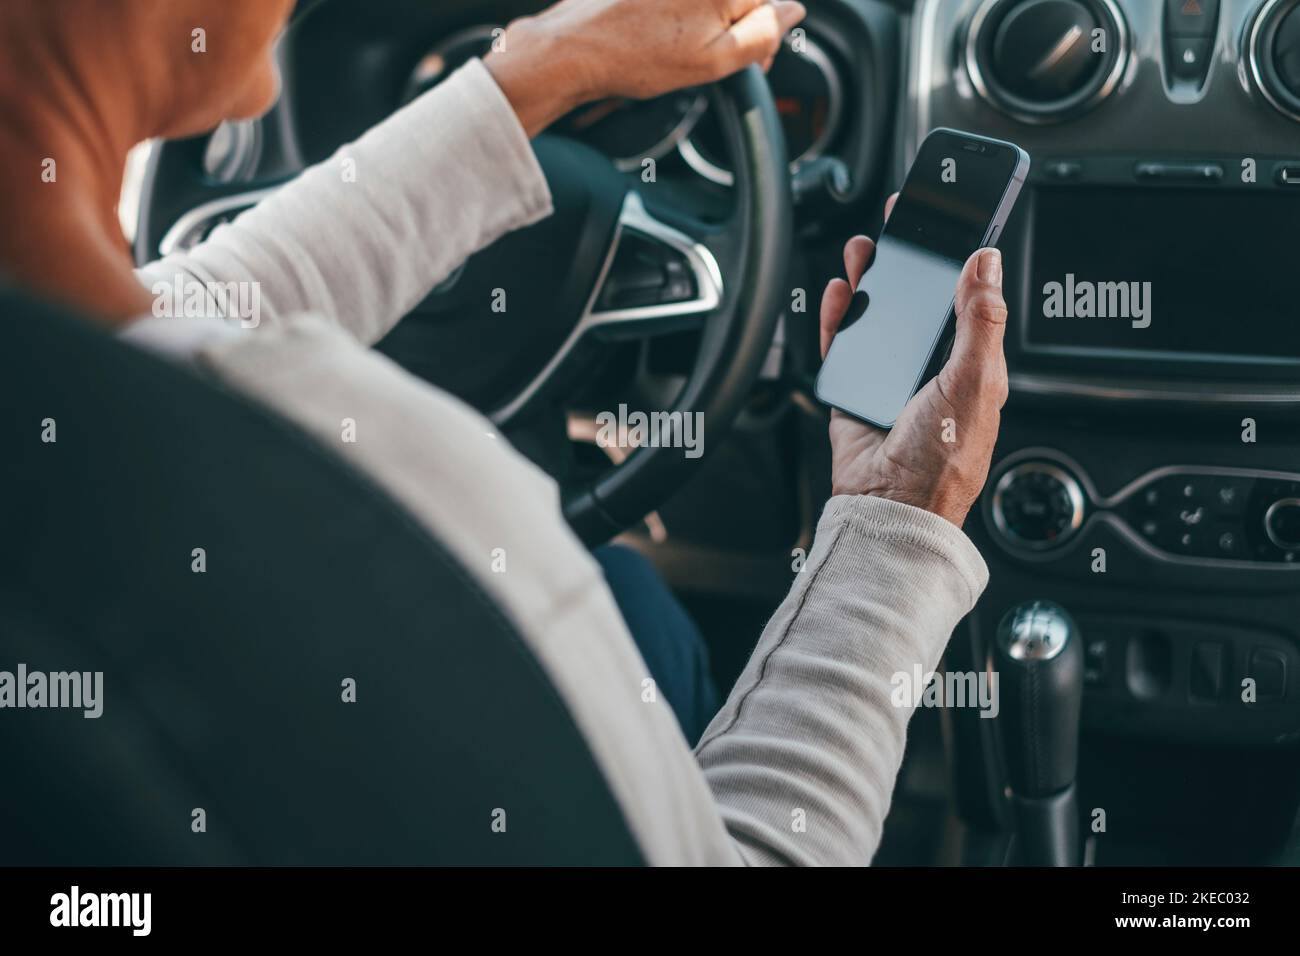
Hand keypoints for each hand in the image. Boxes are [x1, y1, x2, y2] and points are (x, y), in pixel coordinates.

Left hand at [485, 0, 806, 135]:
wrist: (572, 49)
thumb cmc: (635, 57)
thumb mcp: (713, 60)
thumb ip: (763, 33)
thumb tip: (794, 11)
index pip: (769, 1)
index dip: (764, 35)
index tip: (750, 61)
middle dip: (734, 24)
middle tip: (708, 57)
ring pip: (708, 2)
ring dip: (705, 20)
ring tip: (676, 44)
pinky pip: (680, 4)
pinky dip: (677, 13)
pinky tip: (658, 31)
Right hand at [819, 195, 1009, 527]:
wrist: (891, 506)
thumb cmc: (943, 460)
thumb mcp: (976, 381)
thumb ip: (981, 320)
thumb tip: (987, 263)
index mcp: (971, 365)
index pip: (966, 299)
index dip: (955, 260)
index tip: (946, 224)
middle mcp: (932, 369)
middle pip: (916, 302)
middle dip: (905, 263)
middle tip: (897, 226)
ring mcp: (891, 380)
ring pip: (878, 317)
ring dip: (869, 282)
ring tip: (862, 251)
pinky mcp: (855, 392)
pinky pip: (844, 346)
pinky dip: (839, 317)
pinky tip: (839, 294)